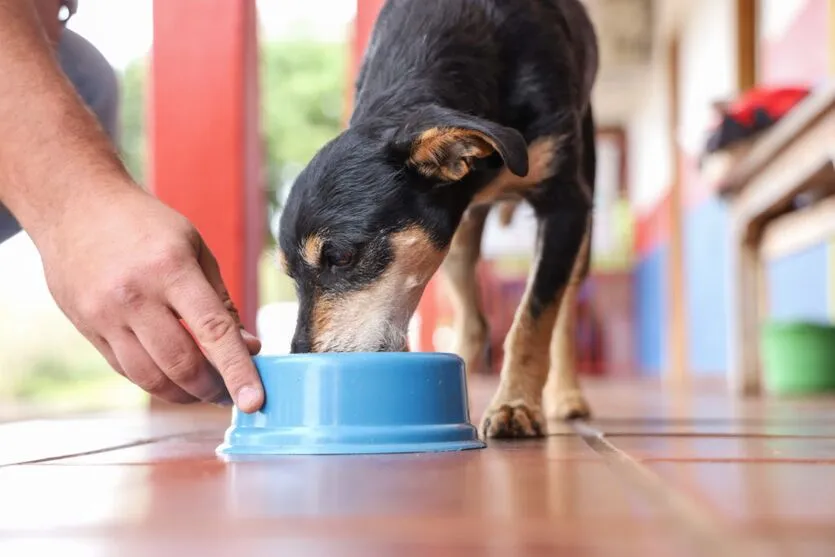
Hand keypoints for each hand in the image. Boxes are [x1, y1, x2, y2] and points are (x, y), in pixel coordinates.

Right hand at [37, 185, 264, 411]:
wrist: (75, 206)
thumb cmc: (145, 225)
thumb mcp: (194, 247)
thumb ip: (220, 301)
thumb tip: (247, 347)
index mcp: (170, 268)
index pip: (213, 331)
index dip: (237, 370)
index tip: (254, 402)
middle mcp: (134, 296)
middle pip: (181, 364)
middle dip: (213, 388)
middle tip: (232, 393)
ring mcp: (105, 315)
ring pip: (151, 377)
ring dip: (184, 394)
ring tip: (205, 390)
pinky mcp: (87, 328)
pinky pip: (126, 370)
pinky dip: (156, 381)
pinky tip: (173, 377)